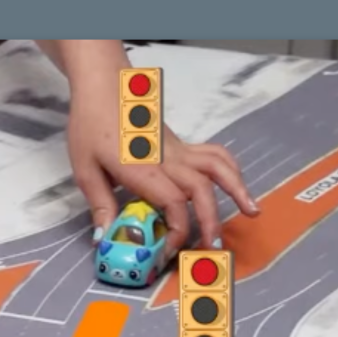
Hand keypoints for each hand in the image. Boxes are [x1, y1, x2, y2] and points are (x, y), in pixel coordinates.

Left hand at [66, 93, 258, 251]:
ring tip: (252, 211)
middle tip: (213, 247)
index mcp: (141, 167)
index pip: (172, 201)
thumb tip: (105, 238)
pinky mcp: (181, 144)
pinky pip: (212, 154)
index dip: (177, 229)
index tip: (170, 250)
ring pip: (216, 166)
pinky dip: (229, 168)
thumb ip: (100, 204)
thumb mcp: (85, 169)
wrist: (103, 86)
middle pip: (200, 188)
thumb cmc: (91, 124)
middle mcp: (166, 158)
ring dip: (236, 189)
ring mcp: (177, 149)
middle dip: (210, 219)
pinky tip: (236, 184)